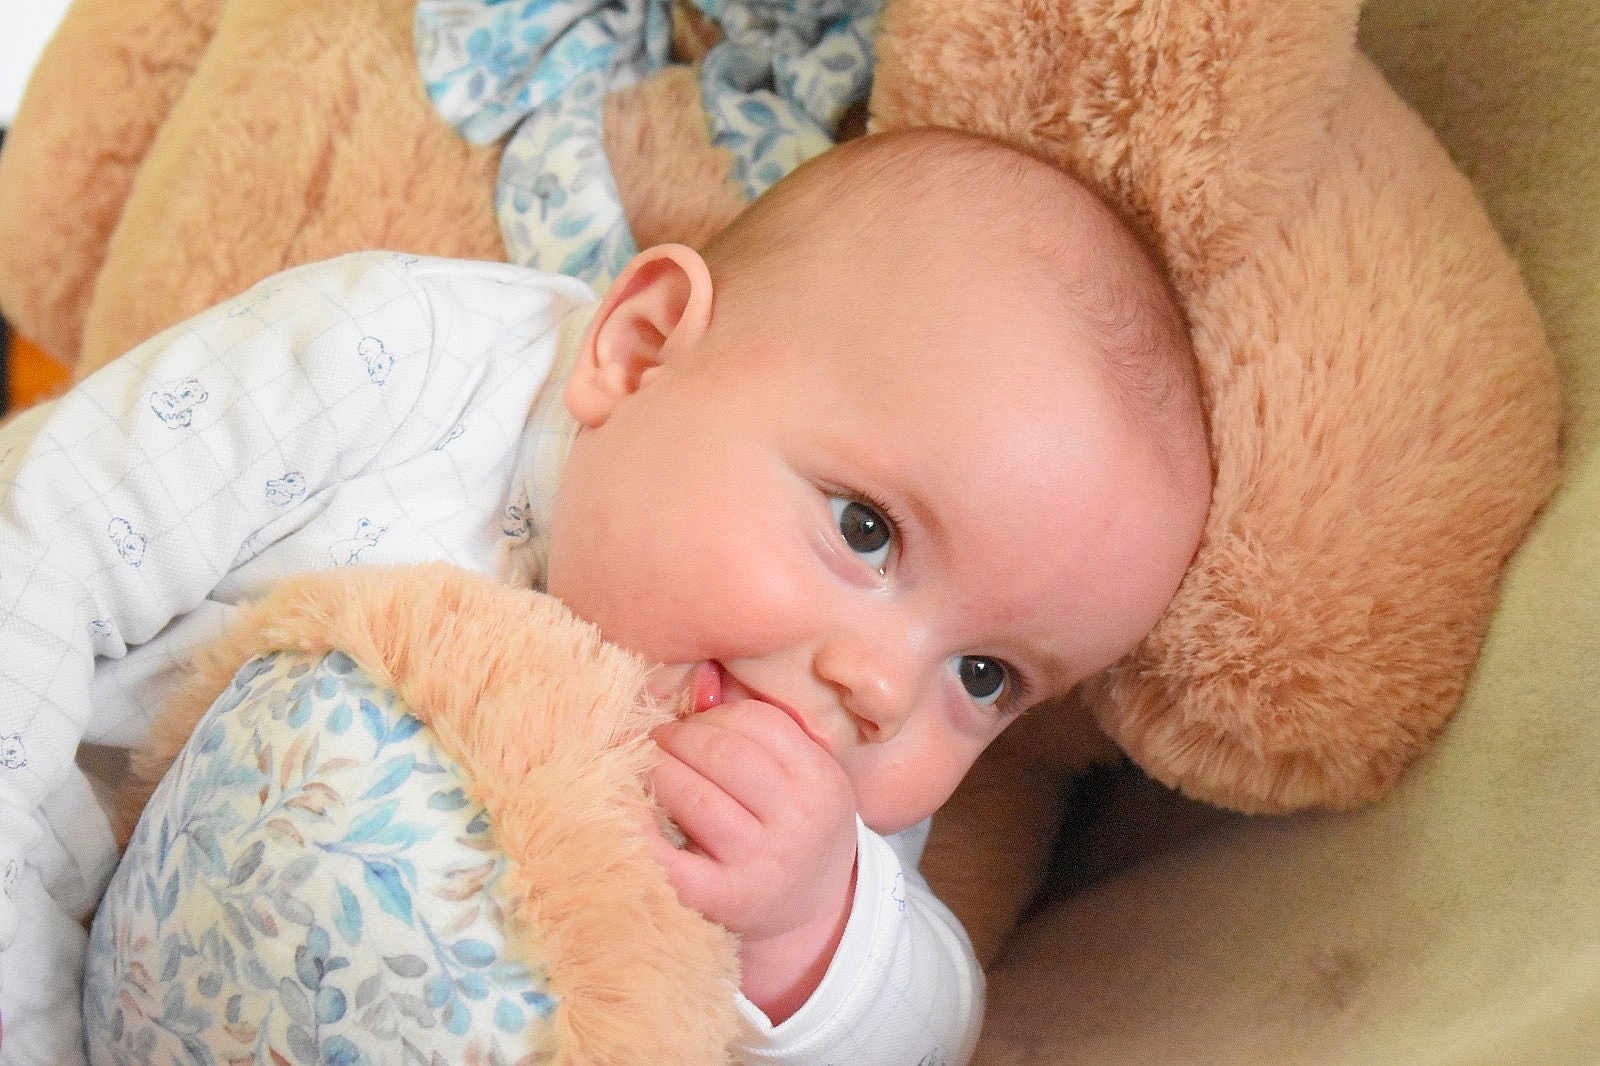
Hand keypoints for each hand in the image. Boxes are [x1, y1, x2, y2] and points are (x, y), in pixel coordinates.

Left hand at [648, 699, 858, 1020]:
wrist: (810, 915)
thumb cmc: (793, 828)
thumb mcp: (798, 777)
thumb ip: (755, 725)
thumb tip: (701, 675)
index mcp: (821, 780)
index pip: (757, 722)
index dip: (712, 715)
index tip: (691, 723)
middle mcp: (799, 821)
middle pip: (723, 753)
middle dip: (678, 738)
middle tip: (656, 741)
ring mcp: (760, 863)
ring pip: (694, 795)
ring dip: (657, 772)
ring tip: (642, 767)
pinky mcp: (721, 900)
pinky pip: (668, 857)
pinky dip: (638, 827)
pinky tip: (622, 809)